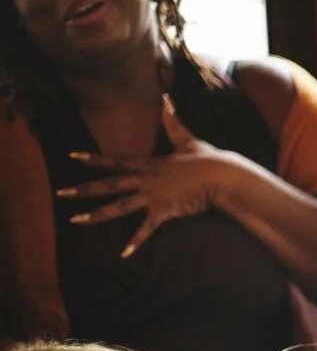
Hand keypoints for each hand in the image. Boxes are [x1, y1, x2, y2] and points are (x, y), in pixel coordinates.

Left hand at [58, 97, 252, 257]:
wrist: (221, 174)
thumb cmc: (206, 157)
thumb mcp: (186, 136)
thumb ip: (172, 120)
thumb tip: (165, 97)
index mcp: (149, 163)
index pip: (116, 161)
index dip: (93, 159)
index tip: (72, 157)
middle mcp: (145, 179)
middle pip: (109, 185)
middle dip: (83, 189)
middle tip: (60, 193)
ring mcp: (152, 196)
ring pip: (119, 207)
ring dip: (97, 215)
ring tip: (76, 220)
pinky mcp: (164, 211)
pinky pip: (146, 229)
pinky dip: (136, 241)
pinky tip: (123, 253)